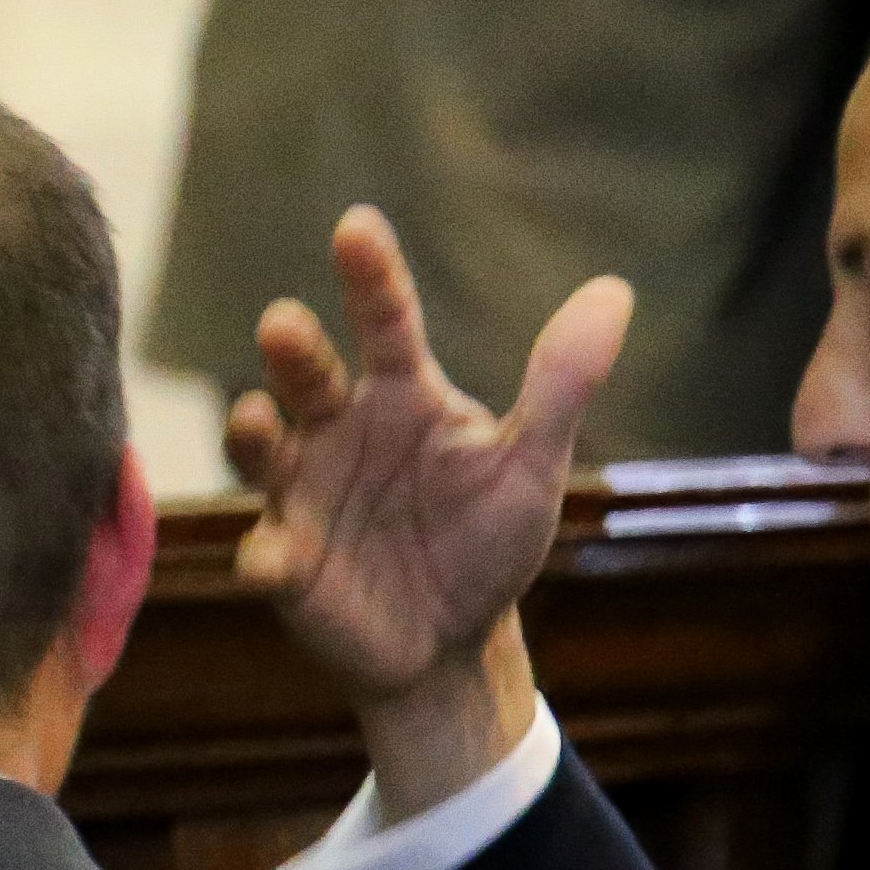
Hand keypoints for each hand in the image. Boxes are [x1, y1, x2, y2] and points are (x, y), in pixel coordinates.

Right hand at [226, 207, 630, 816]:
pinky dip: (264, 555)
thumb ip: (561, 383)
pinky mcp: (288, 562)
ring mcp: (304, 494)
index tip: (357, 227)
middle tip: (284, 324)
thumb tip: (615, 289)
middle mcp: (340, 431)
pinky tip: (272, 563)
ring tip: (260, 420)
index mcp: (402, 397)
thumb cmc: (486, 539)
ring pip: (264, 451)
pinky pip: (266, 553)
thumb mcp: (531, 464)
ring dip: (254, 433)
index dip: (371, 277)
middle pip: (307, 377)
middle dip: (291, 351)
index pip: (385, 323)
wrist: (452, 642)